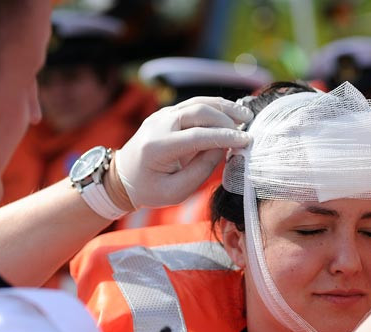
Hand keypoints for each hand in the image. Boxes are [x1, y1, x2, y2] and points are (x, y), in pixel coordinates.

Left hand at [111, 97, 252, 208]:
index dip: (224, 137)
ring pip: (197, 102)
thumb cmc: (150, 189)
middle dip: (226, 118)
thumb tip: (223, 147)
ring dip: (223, 107)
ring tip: (245, 114)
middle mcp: (158, 125)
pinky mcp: (166, 113)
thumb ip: (202, 169)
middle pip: (198, 112)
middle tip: (248, 127)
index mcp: (157, 147)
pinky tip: (231, 113)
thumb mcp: (177, 191)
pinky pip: (193, 105)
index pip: (197, 136)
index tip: (245, 141)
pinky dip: (214, 107)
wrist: (122, 177)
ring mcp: (161, 116)